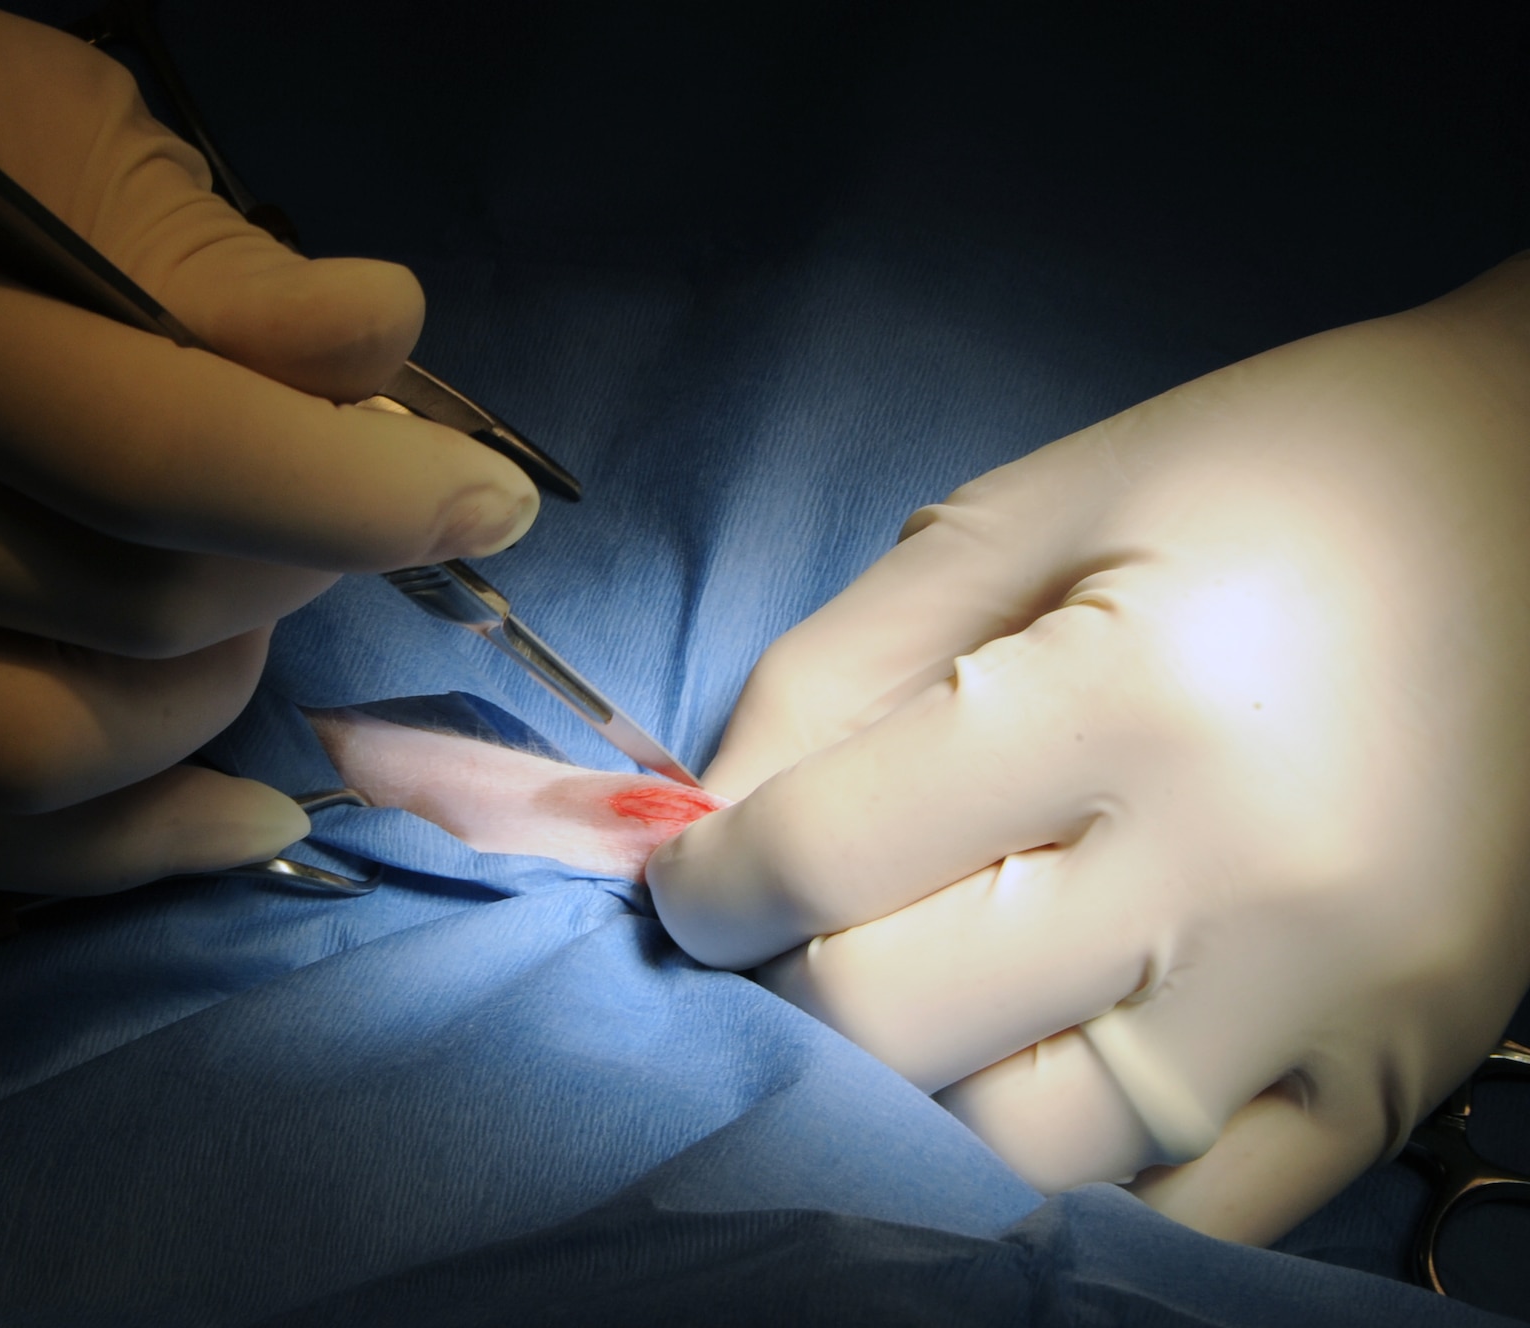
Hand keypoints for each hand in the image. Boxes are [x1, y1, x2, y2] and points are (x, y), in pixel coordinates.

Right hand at [0, 0, 536, 889]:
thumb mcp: (48, 124)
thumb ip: (209, 258)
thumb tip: (383, 344)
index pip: (163, 453)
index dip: (360, 493)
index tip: (488, 499)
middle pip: (126, 613)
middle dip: (298, 574)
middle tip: (341, 508)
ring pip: (41, 761)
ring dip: (208, 708)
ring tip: (241, 615)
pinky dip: (118, 850)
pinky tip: (240, 817)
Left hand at [647, 255, 1529, 1242]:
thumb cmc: (1276, 478)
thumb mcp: (1032, 512)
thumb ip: (837, 670)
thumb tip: (706, 828)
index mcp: (1139, 691)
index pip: (828, 856)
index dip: (708, 882)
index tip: (688, 877)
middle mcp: (1248, 871)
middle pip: (903, 1022)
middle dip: (788, 984)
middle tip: (788, 929)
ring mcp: (1342, 999)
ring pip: (1027, 1148)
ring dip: (915, 1088)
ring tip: (910, 990)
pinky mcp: (1408, 1068)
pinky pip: (1193, 1210)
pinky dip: (1068, 1167)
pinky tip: (1028, 1068)